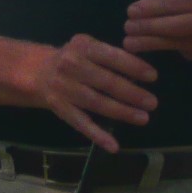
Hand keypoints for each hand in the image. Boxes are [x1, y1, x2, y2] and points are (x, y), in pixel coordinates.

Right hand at [31, 34, 158, 152]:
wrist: (38, 71)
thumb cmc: (73, 58)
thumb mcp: (88, 47)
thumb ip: (109, 55)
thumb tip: (142, 73)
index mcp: (82, 46)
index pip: (111, 56)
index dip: (133, 66)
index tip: (153, 77)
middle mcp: (70, 65)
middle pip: (106, 81)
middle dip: (132, 93)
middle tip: (152, 102)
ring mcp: (64, 88)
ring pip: (96, 102)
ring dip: (121, 112)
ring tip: (143, 118)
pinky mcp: (59, 107)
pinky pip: (80, 123)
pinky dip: (97, 135)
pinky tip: (113, 146)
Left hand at [123, 0, 191, 67]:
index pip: (175, 4)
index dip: (150, 9)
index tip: (131, 11)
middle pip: (175, 27)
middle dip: (147, 29)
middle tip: (126, 30)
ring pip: (180, 44)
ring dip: (153, 44)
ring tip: (132, 44)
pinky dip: (177, 50)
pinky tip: (163, 47)